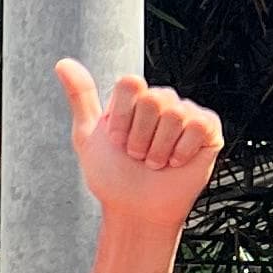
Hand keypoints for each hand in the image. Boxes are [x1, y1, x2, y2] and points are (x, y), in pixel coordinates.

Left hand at [57, 60, 220, 229]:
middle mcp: (161, 101)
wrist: (135, 209)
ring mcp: (186, 114)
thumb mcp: (88, 136)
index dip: (122, 117)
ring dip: (159, 148)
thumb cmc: (113, 176)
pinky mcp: (208, 129)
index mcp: (134, 99)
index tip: (117, 140)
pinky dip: (182, 151)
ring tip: (155, 162)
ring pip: (175, 114)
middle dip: (139, 136)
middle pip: (153, 99)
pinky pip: (199, 125)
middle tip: (138, 155)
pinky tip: (175, 162)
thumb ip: (80, 96)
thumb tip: (63, 63)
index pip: (131, 83)